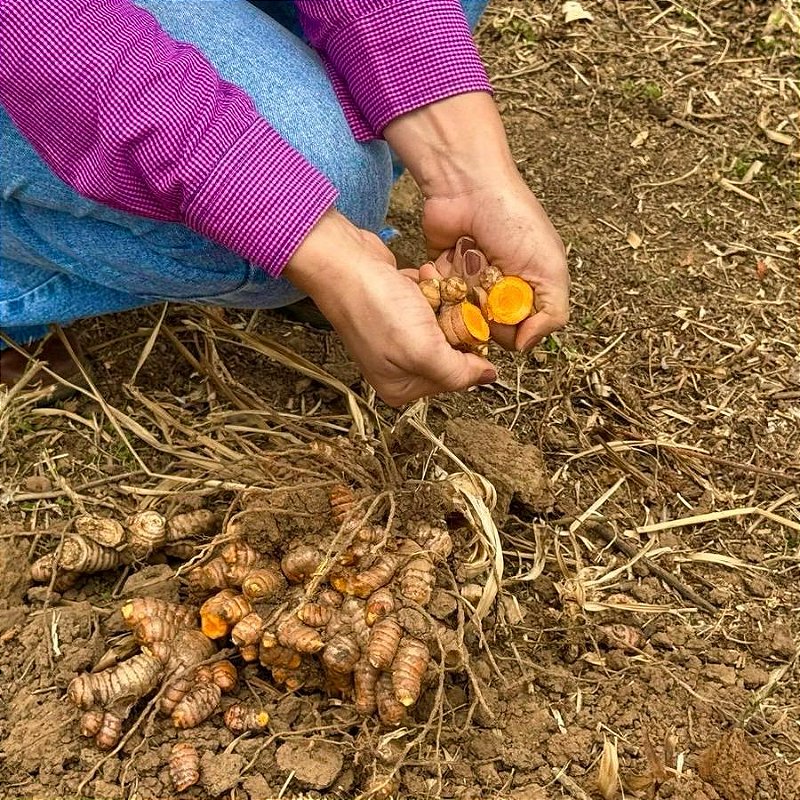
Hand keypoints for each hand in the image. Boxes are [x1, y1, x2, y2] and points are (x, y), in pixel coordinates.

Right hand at [283, 210, 496, 406]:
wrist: (343, 262)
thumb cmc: (375, 308)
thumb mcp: (424, 352)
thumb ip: (458, 372)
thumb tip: (488, 378)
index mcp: (401, 387)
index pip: (455, 378)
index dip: (468, 352)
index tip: (466, 326)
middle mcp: (398, 365)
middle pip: (451, 350)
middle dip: (454, 322)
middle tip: (443, 305)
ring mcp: (397, 336)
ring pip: (443, 322)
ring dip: (443, 301)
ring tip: (426, 289)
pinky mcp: (397, 308)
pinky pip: (429, 301)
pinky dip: (429, 287)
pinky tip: (419, 279)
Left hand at [384, 92, 569, 350]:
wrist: (469, 186)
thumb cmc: (515, 222)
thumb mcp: (549, 269)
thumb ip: (551, 314)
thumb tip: (523, 348)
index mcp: (528, 291)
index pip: (516, 332)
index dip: (508, 328)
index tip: (504, 309)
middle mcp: (498, 291)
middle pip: (483, 328)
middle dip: (481, 310)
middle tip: (483, 282)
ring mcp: (468, 284)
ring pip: (458, 316)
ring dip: (460, 294)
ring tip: (466, 263)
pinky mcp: (441, 275)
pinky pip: (436, 298)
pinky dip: (439, 282)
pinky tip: (445, 260)